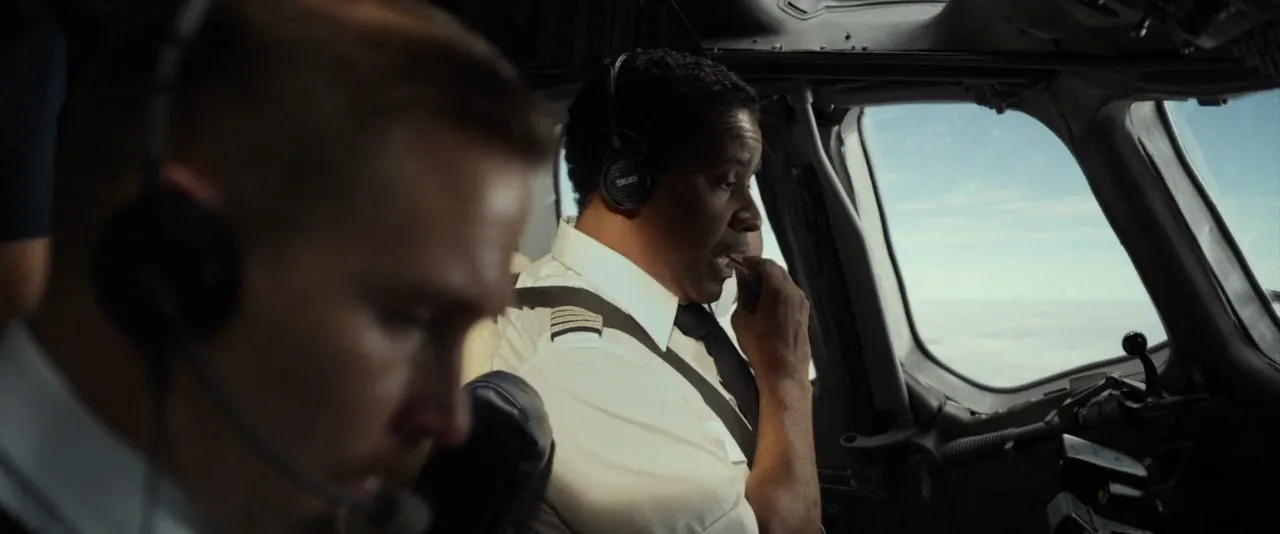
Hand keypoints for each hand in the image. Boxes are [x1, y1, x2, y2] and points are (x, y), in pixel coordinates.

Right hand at [730, 256, 810, 382]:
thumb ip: (743, 293)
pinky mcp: (804, 313)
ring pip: (785, 281)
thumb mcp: (742, 319)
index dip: (751, 261)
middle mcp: (795, 291)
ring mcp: (802, 303)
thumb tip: (742, 275)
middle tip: (743, 277)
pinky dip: (777, 291)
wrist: (784, 373)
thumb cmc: (759, 347)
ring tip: (752, 291)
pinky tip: (765, 303)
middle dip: (760, 269)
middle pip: (778, 270)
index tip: (737, 264)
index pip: (766, 264)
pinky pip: (790, 293)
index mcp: (779, 290)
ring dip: (769, 281)